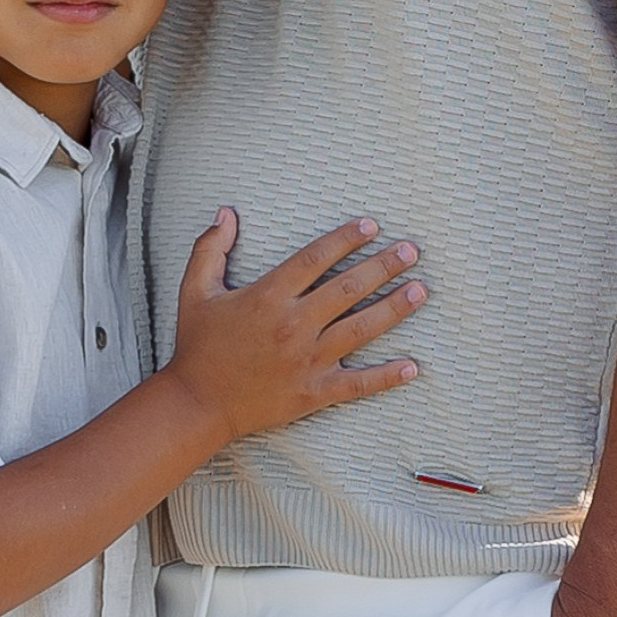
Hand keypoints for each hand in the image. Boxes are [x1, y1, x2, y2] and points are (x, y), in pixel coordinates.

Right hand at [165, 208, 423, 448]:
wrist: (198, 403)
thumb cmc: (198, 345)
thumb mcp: (195, 290)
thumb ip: (211, 248)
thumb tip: (226, 212)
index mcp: (268, 296)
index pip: (316, 258)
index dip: (346, 239)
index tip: (371, 226)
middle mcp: (293, 325)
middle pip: (348, 289)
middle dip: (383, 267)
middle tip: (411, 251)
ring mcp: (307, 360)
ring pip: (361, 329)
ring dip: (394, 309)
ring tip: (421, 290)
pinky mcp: (313, 392)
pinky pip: (357, 384)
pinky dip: (386, 376)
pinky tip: (412, 367)